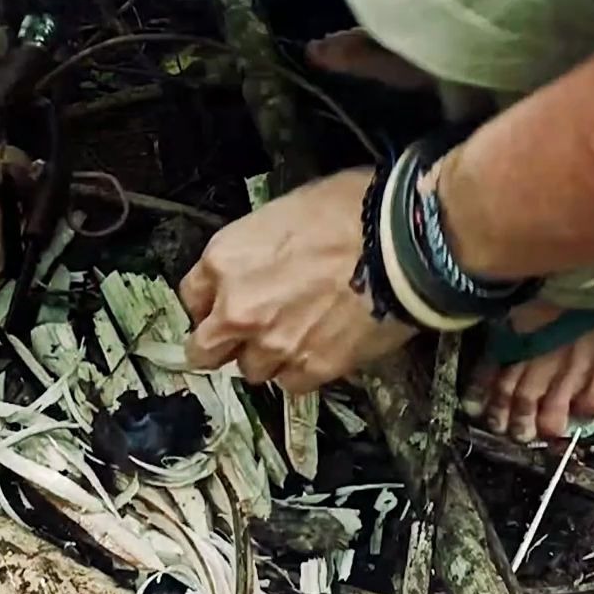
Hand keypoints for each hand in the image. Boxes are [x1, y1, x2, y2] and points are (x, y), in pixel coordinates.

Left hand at [180, 168, 415, 391]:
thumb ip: (258, 250)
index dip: (212, 302)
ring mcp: (274, 344)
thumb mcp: (286, 210)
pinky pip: (292, 383)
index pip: (191, 298)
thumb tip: (264, 264)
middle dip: (223, 344)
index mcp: (225, 261)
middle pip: (206, 350)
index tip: (225, 303)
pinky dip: (303, 370)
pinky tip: (323, 347)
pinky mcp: (312, 368)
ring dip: (269, 357)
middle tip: (247, 336)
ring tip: (299, 336)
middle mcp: (238, 309)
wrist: (402, 244)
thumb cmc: (352, 211)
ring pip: (252, 370)